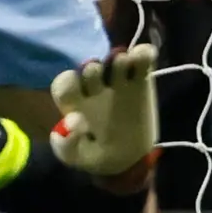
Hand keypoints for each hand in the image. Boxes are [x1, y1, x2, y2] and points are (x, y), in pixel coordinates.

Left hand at [48, 43, 160, 177]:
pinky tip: (145, 56)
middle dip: (93, 70)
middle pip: (90, 69)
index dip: (68, 84)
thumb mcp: (77, 157)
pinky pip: (141, 60)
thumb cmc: (96, 155)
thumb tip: (71, 122)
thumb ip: (67, 146)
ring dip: (119, 60)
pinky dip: (143, 54)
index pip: (66, 83)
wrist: (129, 159)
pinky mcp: (141, 80)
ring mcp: (119, 81)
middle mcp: (95, 86)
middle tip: (100, 76)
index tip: (76, 92)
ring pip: (116, 60)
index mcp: (76, 101)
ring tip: (125, 65)